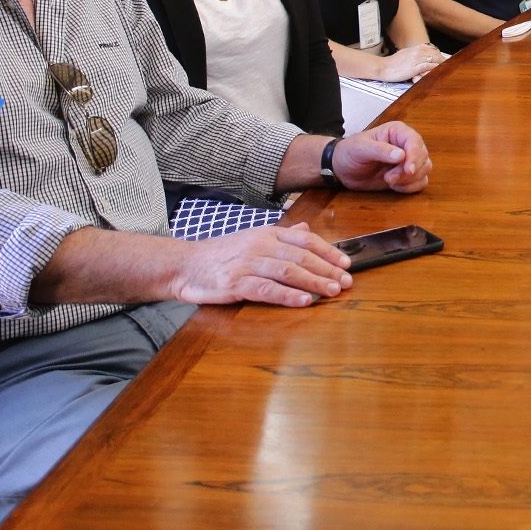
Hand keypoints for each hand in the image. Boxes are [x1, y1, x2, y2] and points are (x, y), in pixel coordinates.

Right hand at [170, 221, 352, 307]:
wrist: (184, 265)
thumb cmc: (220, 254)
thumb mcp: (252, 238)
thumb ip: (281, 236)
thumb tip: (307, 230)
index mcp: (267, 233)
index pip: (305, 239)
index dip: (328, 251)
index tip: (346, 263)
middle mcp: (260, 245)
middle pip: (301, 256)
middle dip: (327, 270)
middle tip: (346, 281)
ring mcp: (247, 264)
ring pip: (288, 271)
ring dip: (314, 282)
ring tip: (332, 291)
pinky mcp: (235, 284)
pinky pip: (266, 289)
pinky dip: (288, 295)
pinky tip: (304, 300)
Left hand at [331, 121, 431, 192]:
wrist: (342, 169)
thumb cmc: (349, 152)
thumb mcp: (360, 148)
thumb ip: (380, 150)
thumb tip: (401, 156)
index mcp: (398, 132)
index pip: (415, 141)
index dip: (415, 156)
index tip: (408, 170)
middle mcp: (406, 145)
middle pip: (422, 157)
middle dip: (408, 171)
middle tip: (388, 178)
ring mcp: (407, 161)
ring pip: (424, 170)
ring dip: (409, 180)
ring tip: (388, 181)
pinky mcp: (406, 176)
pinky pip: (420, 182)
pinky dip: (410, 187)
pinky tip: (394, 187)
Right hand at [376, 44, 444, 82]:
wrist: (383, 67)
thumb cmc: (393, 62)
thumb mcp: (406, 53)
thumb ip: (417, 52)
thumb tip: (428, 51)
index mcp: (416, 48)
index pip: (433, 49)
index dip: (440, 56)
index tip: (445, 61)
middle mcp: (418, 52)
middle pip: (436, 54)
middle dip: (444, 61)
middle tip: (450, 66)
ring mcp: (417, 59)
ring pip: (435, 60)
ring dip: (442, 65)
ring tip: (448, 70)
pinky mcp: (415, 67)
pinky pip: (429, 66)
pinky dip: (435, 69)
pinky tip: (439, 72)